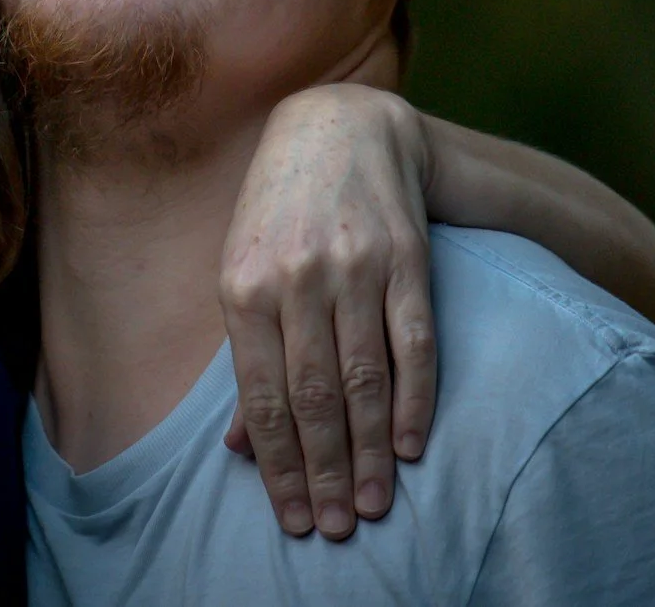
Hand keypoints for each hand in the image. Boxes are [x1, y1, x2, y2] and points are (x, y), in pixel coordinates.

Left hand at [218, 84, 436, 541]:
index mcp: (243, 286)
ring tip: (376, 504)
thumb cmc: (278, 212)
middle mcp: (298, 278)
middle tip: (340, 527)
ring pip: (365, 378)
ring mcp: (355, 267)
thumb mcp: (242, 272)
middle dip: (327, 471)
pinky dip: (416, 399)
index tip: (296, 518)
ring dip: (372, 451)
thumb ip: (246, 358)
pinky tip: (414, 445)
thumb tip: (239, 448)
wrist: (338, 126)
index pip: (264, 398)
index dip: (280, 466)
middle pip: (315, 398)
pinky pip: (414, 342)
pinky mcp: (406, 258)